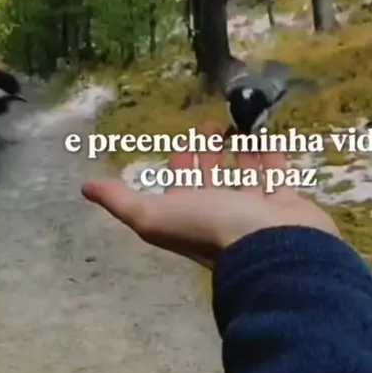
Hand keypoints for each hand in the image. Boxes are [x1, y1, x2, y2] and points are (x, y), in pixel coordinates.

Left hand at [81, 125, 339, 268]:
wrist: (272, 248)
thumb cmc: (213, 227)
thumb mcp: (155, 216)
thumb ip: (122, 202)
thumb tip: (85, 188)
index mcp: (191, 214)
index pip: (182, 181)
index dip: (182, 160)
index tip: (189, 136)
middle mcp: (222, 211)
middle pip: (214, 176)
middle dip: (211, 152)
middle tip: (216, 123)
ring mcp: (255, 208)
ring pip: (247, 174)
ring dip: (242, 152)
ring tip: (243, 125)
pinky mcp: (286, 203)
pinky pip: (278, 174)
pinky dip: (272, 155)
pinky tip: (269, 134)